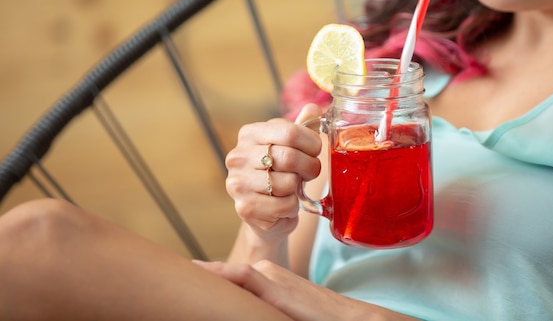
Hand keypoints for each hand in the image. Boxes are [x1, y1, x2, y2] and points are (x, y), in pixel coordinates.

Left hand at [194, 260, 413, 320]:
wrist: (348, 319)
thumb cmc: (316, 319)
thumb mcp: (282, 311)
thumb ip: (260, 308)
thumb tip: (237, 310)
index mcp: (267, 278)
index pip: (229, 277)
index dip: (206, 278)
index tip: (181, 280)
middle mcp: (266, 272)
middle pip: (225, 275)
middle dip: (199, 278)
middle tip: (167, 278)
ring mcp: (269, 277)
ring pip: (228, 275)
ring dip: (203, 276)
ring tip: (174, 275)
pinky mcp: (274, 287)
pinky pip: (241, 277)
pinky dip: (220, 274)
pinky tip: (198, 273)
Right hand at [225, 104, 322, 244]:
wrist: (268, 213)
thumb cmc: (282, 174)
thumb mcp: (292, 146)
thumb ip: (302, 126)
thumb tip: (314, 108)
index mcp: (249, 134)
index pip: (290, 132)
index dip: (312, 143)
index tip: (316, 151)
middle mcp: (237, 156)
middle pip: (290, 157)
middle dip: (310, 167)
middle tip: (310, 173)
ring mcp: (238, 182)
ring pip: (288, 182)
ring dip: (298, 188)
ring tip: (291, 188)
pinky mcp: (245, 207)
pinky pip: (285, 204)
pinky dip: (292, 206)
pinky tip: (283, 204)